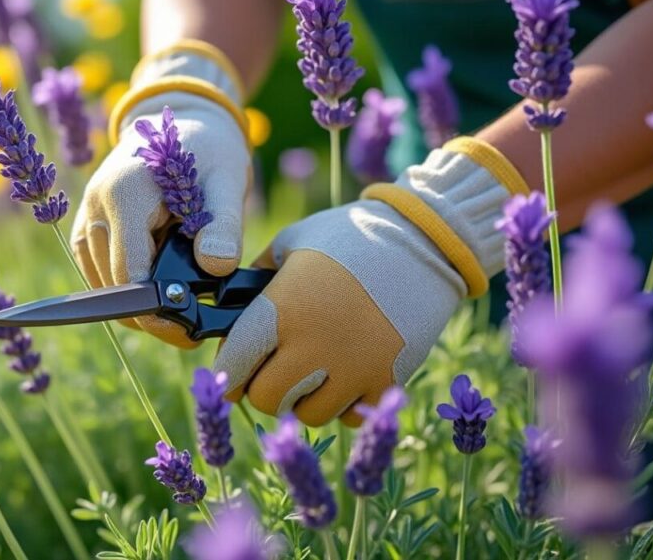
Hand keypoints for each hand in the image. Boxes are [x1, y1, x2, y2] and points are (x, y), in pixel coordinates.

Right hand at [71, 41, 250, 347]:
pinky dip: (127, 288)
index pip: (129, 271)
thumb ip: (224, 224)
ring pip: (102, 284)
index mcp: (126, 194)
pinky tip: (159, 291)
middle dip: (150, 314)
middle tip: (192, 330)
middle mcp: (95, 207)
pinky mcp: (87, 227)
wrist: (182, 120)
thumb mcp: (227, 180)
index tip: (187, 330)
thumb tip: (215, 268)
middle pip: (113, 285)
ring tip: (180, 311)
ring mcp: (86, 217)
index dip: (155, 309)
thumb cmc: (208, 149)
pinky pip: (100, 272)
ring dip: (137, 305)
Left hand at [214, 139, 528, 425]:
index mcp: (281, 310)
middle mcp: (313, 346)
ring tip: (312, 375)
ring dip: (304, 400)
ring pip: (309, 415)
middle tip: (273, 373)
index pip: (235, 364)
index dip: (227, 374)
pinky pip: (352, 417)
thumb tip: (231, 306)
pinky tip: (346, 378)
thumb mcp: (291, 242)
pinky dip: (345, 405)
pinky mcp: (387, 380)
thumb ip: (257, 277)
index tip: (230, 376)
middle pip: (267, 400)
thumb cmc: (349, 235)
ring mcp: (353, 368)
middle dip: (264, 389)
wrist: (424, 242)